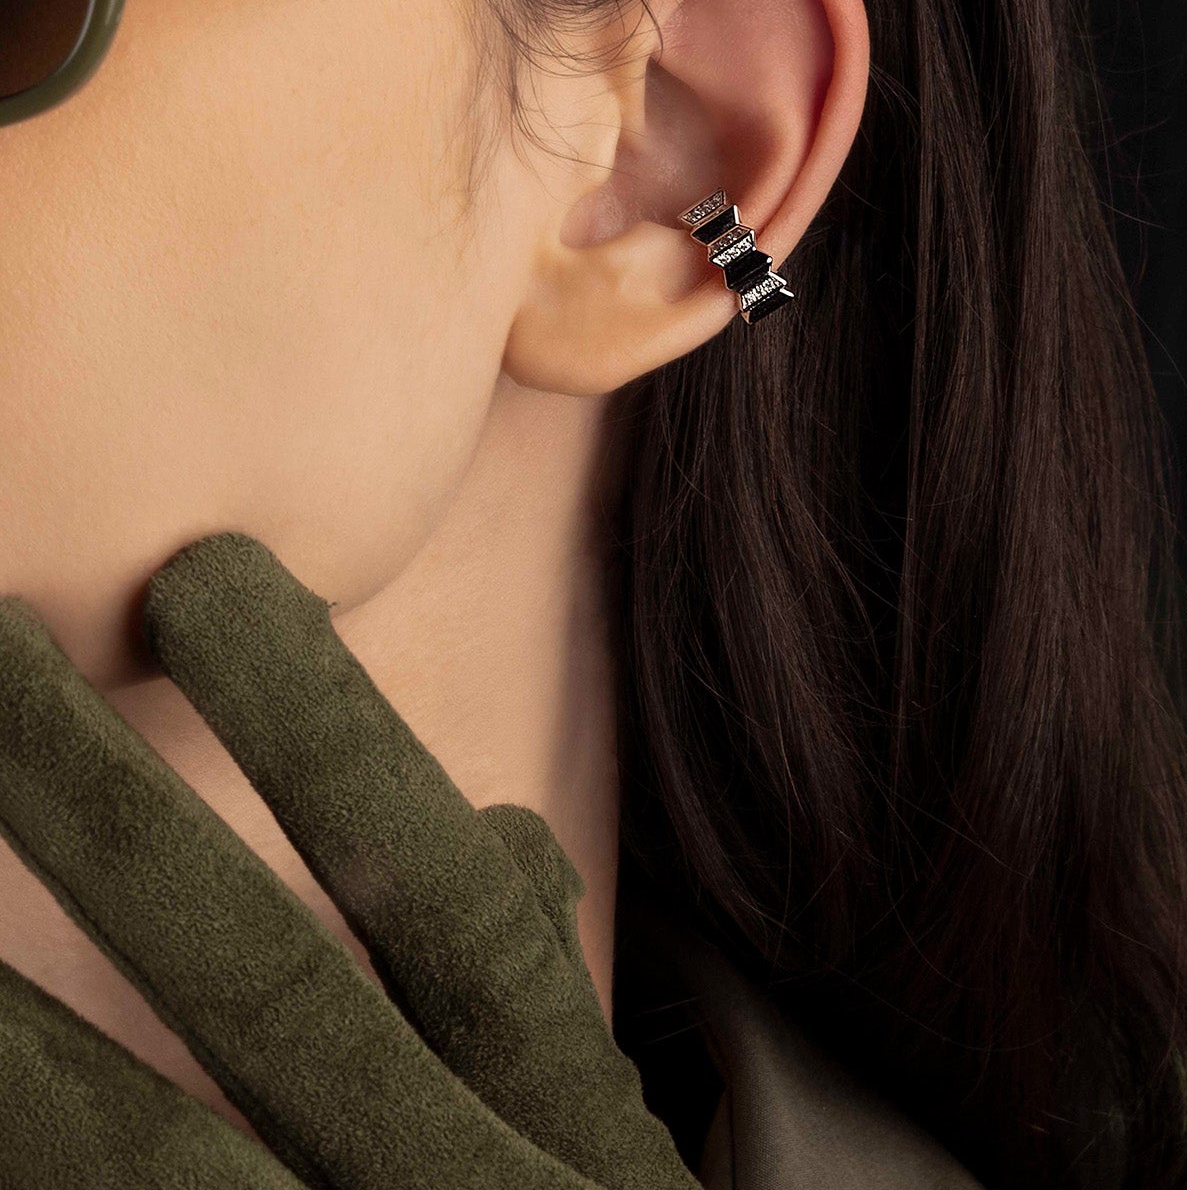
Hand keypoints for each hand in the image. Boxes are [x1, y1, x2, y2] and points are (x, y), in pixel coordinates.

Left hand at [0, 531, 700, 1188]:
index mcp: (566, 1147)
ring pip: (141, 1149)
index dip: (323, 742)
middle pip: (265, 990)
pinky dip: (21, 1150)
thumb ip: (548, 1008)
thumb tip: (503, 835)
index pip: (445, 909)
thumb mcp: (603, 1160)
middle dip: (111, 818)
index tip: (206, 578)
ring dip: (1, 1012)